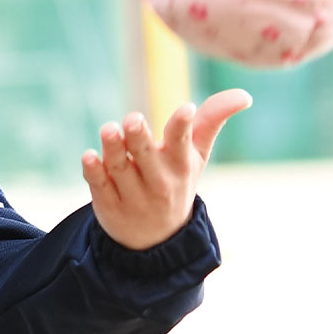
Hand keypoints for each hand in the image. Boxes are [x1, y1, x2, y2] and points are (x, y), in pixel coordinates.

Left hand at [83, 89, 250, 249]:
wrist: (156, 238)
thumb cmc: (177, 181)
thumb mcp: (196, 157)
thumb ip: (211, 122)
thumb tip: (244, 95)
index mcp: (181, 166)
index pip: (182, 143)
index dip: (183, 126)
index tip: (186, 109)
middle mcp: (158, 182)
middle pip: (146, 157)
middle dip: (139, 138)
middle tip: (132, 118)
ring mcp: (132, 195)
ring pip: (120, 169)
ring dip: (113, 149)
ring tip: (108, 129)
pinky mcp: (108, 204)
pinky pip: (99, 187)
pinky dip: (93, 172)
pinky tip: (88, 156)